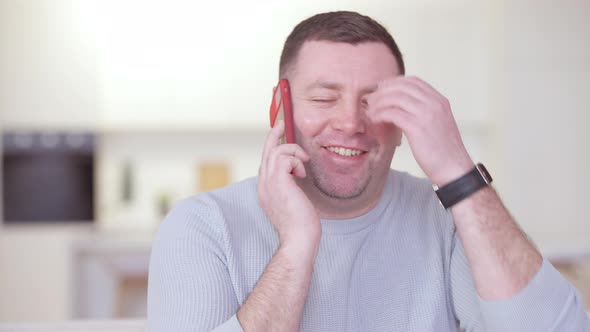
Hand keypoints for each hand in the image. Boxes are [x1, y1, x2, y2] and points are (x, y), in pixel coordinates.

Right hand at [258, 120, 320, 252]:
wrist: (299, 239)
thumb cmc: (301, 226)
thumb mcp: (293, 202)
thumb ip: (290, 188)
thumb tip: (297, 176)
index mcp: (266, 190)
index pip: (266, 162)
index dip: (273, 149)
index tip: (282, 140)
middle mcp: (263, 184)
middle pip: (266, 151)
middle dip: (274, 135)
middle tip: (283, 123)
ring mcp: (268, 183)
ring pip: (276, 151)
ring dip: (294, 152)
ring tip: (304, 165)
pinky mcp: (278, 181)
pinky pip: (284, 156)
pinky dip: (296, 160)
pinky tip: (302, 173)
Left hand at [368, 76, 473, 185]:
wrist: (454, 169)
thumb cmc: (443, 150)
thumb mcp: (437, 123)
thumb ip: (424, 112)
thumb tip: (403, 107)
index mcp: (439, 100)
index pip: (413, 81)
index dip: (394, 82)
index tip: (382, 89)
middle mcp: (434, 103)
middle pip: (402, 86)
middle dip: (383, 90)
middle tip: (371, 99)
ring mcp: (427, 114)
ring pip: (395, 98)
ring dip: (379, 102)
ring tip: (370, 110)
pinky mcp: (417, 128)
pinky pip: (392, 113)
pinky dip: (380, 114)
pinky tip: (375, 120)